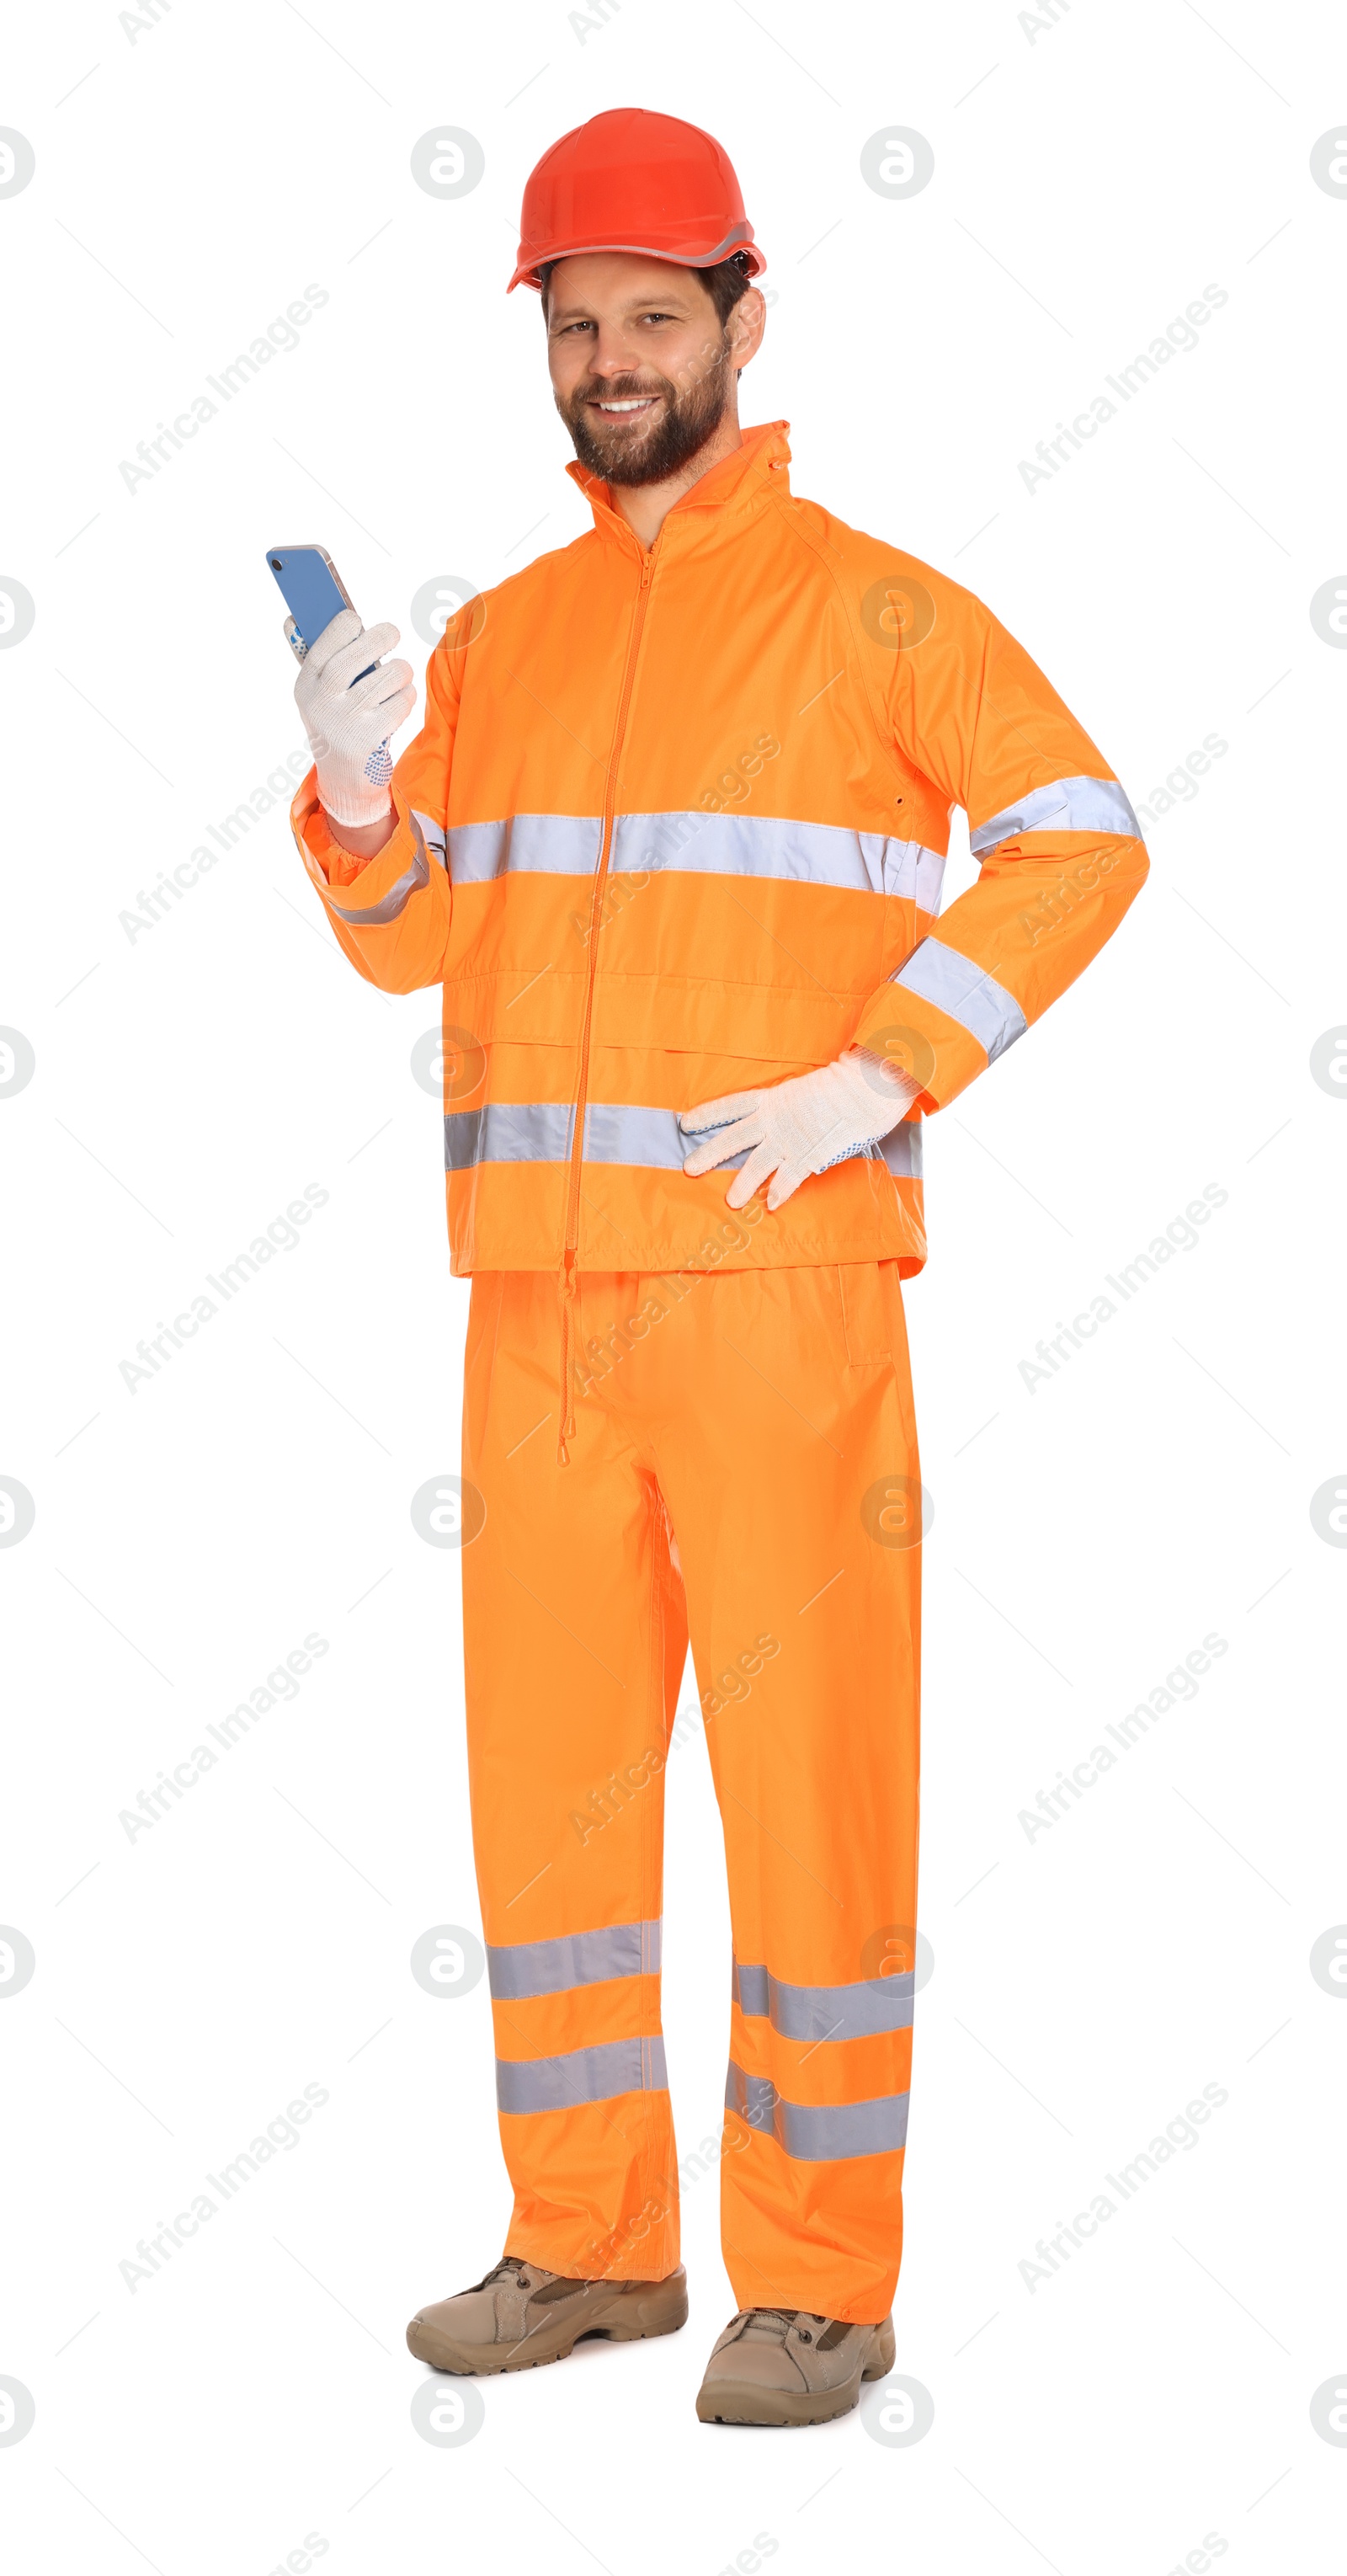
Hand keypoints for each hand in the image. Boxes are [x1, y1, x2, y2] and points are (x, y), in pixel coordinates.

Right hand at [291, 607, 415, 828]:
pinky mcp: (370, 739)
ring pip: (387, 676)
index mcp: (306, 685)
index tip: (356, 620)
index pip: (324, 644)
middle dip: (380, 637)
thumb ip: (311, 656)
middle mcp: (322, 703)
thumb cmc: (335, 722)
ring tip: (399, 675)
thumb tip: (292, 617)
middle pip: (356, 656)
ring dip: (401, 671)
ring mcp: (346, 722)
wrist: (344, 779)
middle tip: (392, 633)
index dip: (343, 626)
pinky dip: (407, 697)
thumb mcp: (316, 694)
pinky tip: (400, 701)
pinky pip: (400, 702)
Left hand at [680, 1049, 920, 1211]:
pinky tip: (770, 1205)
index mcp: (773, 1099)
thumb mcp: (805, 1091)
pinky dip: (780, 1190)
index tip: (686, 1123)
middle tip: (689, 1168)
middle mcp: (775, 1119)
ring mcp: (791, 1137)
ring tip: (730, 1201)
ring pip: (758, 1163)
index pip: (732, 1106)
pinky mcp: (810, 1152)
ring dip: (743, 1183)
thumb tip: (780, 1124)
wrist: (867, 1086)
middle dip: (711, 1152)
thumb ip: (790, 1109)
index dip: (708, 1115)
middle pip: (734, 1137)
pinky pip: (791, 1176)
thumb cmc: (843, 1085)